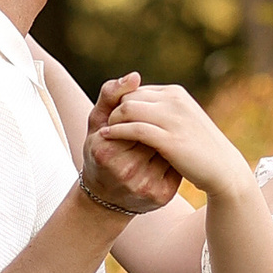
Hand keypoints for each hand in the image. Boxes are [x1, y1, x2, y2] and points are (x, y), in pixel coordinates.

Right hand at [80, 75, 179, 216]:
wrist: (106, 196)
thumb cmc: (101, 150)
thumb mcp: (96, 122)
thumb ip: (110, 95)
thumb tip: (135, 76)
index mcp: (105, 150)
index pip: (135, 120)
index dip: (139, 116)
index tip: (136, 120)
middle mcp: (125, 171)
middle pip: (153, 134)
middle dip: (155, 128)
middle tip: (150, 130)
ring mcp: (144, 185)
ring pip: (167, 149)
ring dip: (166, 142)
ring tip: (156, 145)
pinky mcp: (161, 196)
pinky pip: (176, 167)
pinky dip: (173, 159)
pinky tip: (163, 159)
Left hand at [101, 80, 256, 204]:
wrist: (222, 169)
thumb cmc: (201, 148)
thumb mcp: (183, 121)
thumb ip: (164, 110)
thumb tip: (141, 106)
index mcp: (176, 94)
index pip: (137, 90)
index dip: (122, 103)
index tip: (113, 118)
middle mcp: (174, 101)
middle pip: (130, 96)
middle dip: (114, 109)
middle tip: (105, 125)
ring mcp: (173, 118)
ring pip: (128, 108)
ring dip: (113, 119)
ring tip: (105, 132)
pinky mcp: (169, 139)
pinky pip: (135, 128)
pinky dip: (117, 131)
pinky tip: (107, 137)